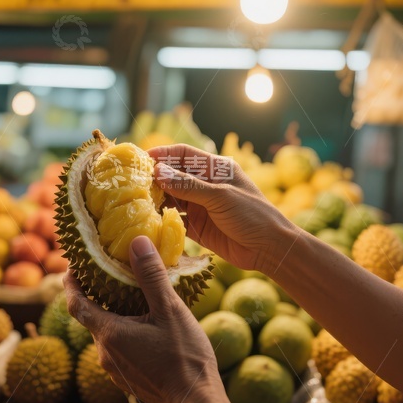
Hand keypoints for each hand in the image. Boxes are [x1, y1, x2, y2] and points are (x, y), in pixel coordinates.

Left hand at [65, 235, 223, 402]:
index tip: (71, 267)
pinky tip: (146, 326)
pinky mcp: (129, 379)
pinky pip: (120, 350)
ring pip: (108, 335)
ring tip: (131, 297)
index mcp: (109, 334)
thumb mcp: (169, 310)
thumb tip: (137, 242)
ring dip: (114, 316)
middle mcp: (105, 353)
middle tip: (108, 274)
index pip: (76, 305)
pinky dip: (125, 333)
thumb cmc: (183, 357)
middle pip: (92, 319)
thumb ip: (151, 276)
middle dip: (97, 296)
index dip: (71, 284)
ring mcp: (116, 370)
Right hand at [148, 144, 292, 274]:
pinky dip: (163, 219)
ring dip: (157, 199)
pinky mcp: (198, 227)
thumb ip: (188, 186)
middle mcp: (206, 185)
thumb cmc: (252, 215)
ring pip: (172, 198)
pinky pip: (176, 220)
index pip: (184, 154)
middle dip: (155, 177)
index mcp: (216, 169)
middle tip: (132, 182)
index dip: (163, 154)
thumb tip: (158, 172)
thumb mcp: (220, 197)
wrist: (269, 249)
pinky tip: (148, 220)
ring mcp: (201, 206)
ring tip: (136, 201)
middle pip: (174, 175)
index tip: (142, 159)